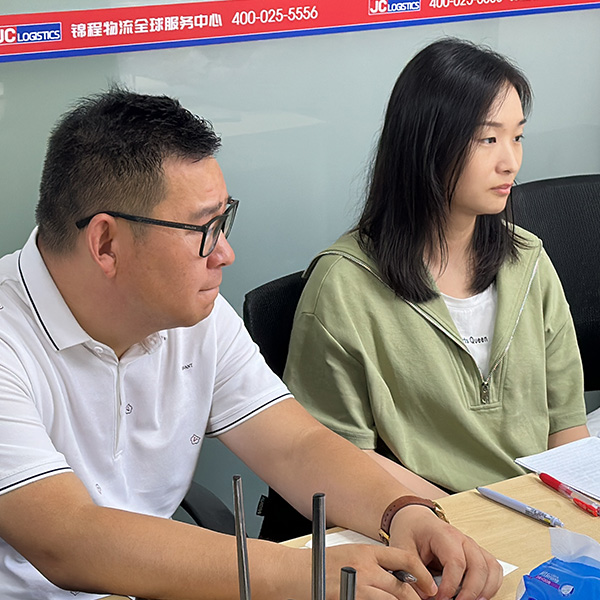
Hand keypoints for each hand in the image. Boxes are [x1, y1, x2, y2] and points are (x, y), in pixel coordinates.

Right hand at [323, 544, 437, 599]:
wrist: (291, 573)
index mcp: (366, 551)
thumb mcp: (349, 555)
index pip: (405, 559)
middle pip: (403, 588)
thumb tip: (399, 579)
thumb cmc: (317, 566)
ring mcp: (356, 586)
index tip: (430, 587)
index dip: (423, 575)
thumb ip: (373, 564)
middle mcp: (364, 568)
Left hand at [389, 506, 502, 599]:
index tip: (440, 598)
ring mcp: (473, 546)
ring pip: (491, 569)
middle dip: (470, 592)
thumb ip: (414, 570)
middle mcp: (463, 539)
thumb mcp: (403, 548)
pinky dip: (490, 586)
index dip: (450, 585)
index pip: (456, 561)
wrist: (416, 520)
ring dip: (484, 590)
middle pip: (478, 567)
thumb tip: (427, 594)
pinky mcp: (477, 554)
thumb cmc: (411, 531)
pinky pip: (493, 570)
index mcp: (443, 534)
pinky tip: (478, 596)